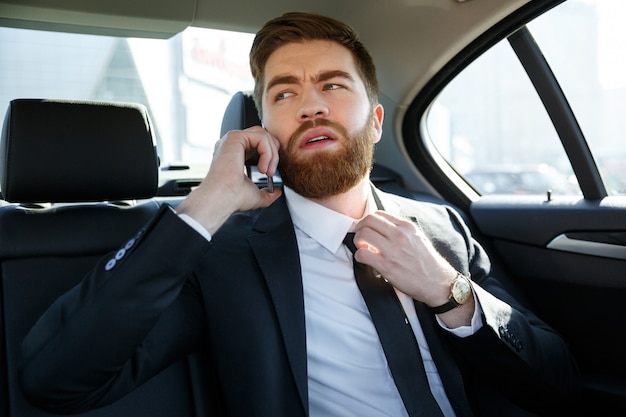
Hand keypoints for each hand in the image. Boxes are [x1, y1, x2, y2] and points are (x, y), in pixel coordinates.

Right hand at [176, 126, 281, 234]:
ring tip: (268, 172)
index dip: (270, 155)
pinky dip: (267, 153)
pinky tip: (262, 168)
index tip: (269, 174)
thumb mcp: (255, 195)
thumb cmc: (232, 198)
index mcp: (235, 153)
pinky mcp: (235, 137)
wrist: (222, 199)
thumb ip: (267, 193)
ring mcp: (232, 139)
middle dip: (274, 152)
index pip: (259, 143)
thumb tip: (277, 192)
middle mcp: (232, 144)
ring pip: (264, 136)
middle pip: (263, 135)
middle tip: (271, 172)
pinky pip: (261, 138)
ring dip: (272, 155)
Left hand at [352, 211, 473, 324]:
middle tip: (360, 238)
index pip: (378, 214)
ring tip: (363, 248)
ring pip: (363, 234)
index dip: (368, 221)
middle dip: (359, 228)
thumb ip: (401, 230)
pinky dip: (359, 256)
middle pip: (368, 220)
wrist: (437, 282)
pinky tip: (364, 260)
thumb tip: (383, 227)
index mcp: (406, 227)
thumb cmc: (427, 262)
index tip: (366, 229)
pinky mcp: (387, 266)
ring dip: (357, 241)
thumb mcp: (417, 237)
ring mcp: (393, 250)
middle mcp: (399, 235)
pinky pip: (363, 254)